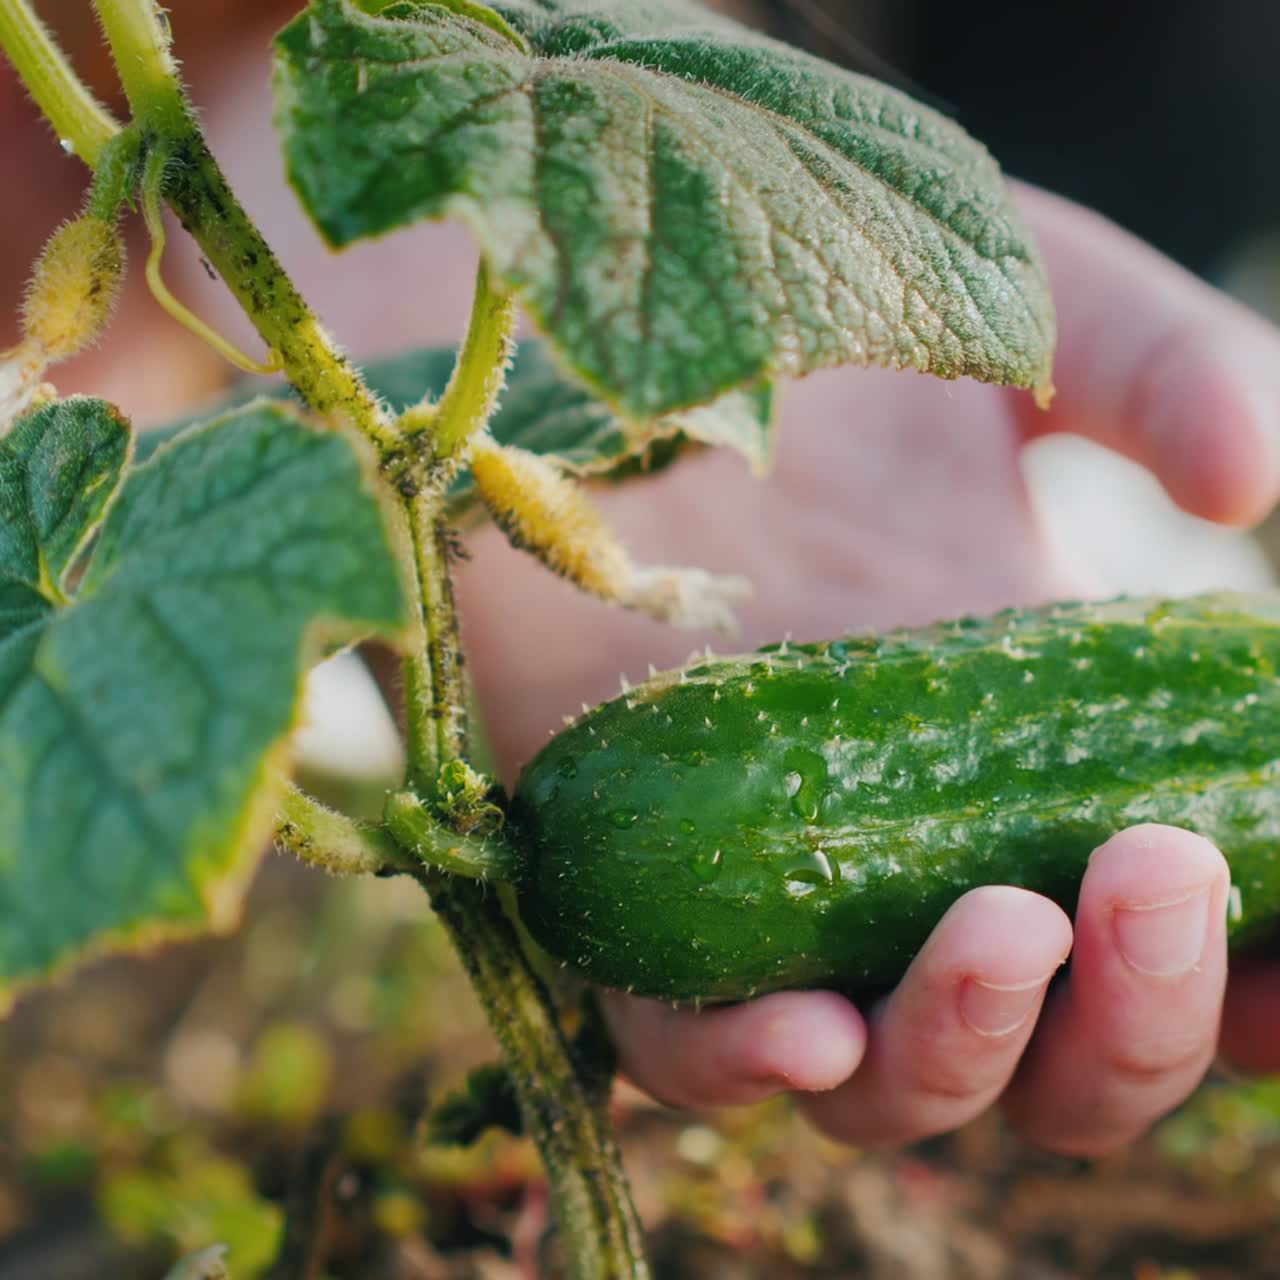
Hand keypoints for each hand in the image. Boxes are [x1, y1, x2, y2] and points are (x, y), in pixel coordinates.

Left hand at [454, 185, 1279, 1152]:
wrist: (586, 342)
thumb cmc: (809, 324)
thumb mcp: (1029, 309)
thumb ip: (1165, 373)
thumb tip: (1255, 493)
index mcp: (1031, 744)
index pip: (1159, 935)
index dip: (1254, 981)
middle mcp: (906, 843)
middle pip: (1049, 1046)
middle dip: (1139, 1015)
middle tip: (1157, 875)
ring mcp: (765, 879)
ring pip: (884, 1074)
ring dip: (970, 1047)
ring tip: (1009, 929)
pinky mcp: (620, 882)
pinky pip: (672, 1046)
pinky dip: (740, 1067)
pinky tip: (802, 1027)